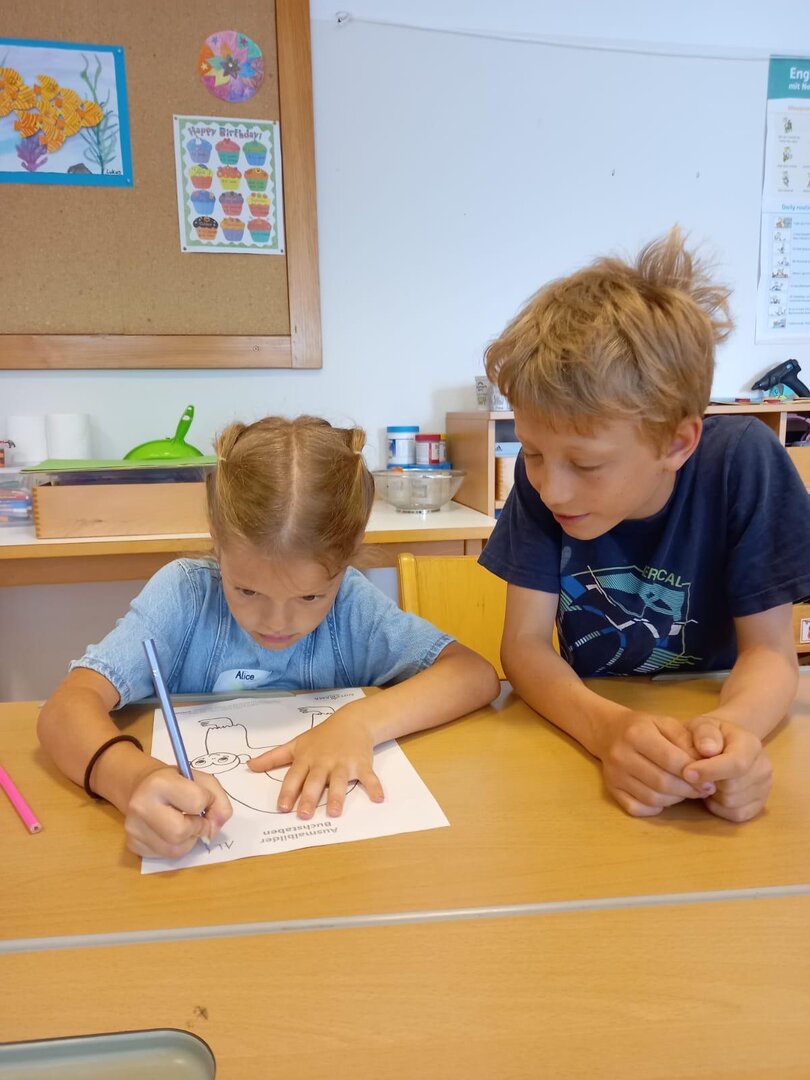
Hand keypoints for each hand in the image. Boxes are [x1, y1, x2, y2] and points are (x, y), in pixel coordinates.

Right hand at [124, 766, 232, 858]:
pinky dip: (175, 847)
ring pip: (174, 850)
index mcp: (160, 783)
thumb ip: (219, 802)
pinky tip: (170, 831)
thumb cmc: (178, 783)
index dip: (207, 802)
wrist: (145, 786)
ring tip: (183, 824)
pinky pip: (164, 856)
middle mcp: (141, 805)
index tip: (201, 799)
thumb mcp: (204, 781)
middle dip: (196, 828)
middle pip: (180, 832)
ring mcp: (134, 827)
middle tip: (195, 819)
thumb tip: (214, 829)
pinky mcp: (133, 844)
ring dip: (187, 841)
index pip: (196, 802)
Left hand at [248, 706, 383, 818]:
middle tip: (304, 814)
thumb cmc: (321, 737)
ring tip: (334, 812)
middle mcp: (324, 761)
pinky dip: (374, 786)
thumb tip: (249, 766)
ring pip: (340, 781)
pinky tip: (378, 798)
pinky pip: (369, 777)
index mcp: (306, 759)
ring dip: (337, 796)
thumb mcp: (296, 744)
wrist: (352, 721)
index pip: (294, 777)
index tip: (282, 807)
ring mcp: (344, 763)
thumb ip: (273, 758)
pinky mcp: (362, 763)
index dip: (288, 791)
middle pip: (315, 781)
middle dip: (310, 797)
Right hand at [593, 710, 711, 816]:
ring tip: (685, 791)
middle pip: (662, 782)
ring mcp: (614, 775)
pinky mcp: (611, 789)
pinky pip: (636, 808)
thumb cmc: (645, 727)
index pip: (670, 760)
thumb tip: (707, 763)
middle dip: (688, 790)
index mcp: (637, 734)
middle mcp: (621, 755)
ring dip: (675, 799)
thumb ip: (687, 741)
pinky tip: (664, 798)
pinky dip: (654, 808)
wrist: (609, 731)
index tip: (710, 779)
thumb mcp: (667, 723)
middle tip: (703, 790)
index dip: (694, 773)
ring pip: (652, 798)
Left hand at [682, 715, 772, 822]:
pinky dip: (720, 807)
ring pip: (732, 802)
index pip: (736, 764)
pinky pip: (736, 814)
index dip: (710, 771)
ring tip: (707, 780)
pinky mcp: (759, 804)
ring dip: (712, 795)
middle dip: (708, 782)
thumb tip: (708, 750)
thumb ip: (704, 734)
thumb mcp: (702, 725)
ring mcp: (764, 787)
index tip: (687, 772)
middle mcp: (763, 766)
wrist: (723, 743)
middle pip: (732, 786)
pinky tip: (714, 793)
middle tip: (696, 773)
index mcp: (751, 744)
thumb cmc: (709, 736)